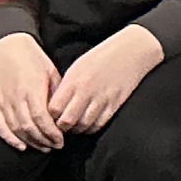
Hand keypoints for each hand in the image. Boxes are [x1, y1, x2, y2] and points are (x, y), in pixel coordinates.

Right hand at [0, 33, 62, 150]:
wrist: (6, 49)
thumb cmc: (33, 60)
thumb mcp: (51, 72)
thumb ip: (56, 94)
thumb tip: (65, 114)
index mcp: (31, 89)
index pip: (41, 118)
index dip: (51, 132)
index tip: (61, 140)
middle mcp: (15, 97)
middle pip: (29, 127)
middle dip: (44, 140)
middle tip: (55, 146)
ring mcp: (2, 102)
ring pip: (15, 129)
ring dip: (30, 142)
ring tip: (43, 147)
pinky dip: (9, 138)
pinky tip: (21, 146)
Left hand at [46, 23, 163, 137]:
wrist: (131, 51)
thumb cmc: (102, 57)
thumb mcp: (78, 67)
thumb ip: (66, 86)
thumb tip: (55, 106)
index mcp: (73, 81)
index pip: (53, 109)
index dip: (49, 117)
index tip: (50, 118)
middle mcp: (86, 91)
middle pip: (66, 121)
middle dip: (61, 128)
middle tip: (60, 128)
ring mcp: (102, 99)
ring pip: (83, 126)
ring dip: (77, 129)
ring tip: (74, 127)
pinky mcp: (115, 103)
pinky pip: (100, 124)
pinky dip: (92, 128)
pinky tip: (89, 125)